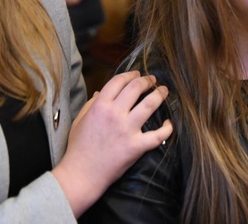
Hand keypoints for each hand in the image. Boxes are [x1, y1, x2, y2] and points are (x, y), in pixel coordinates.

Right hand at [51, 71, 171, 216]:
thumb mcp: (80, 120)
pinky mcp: (136, 146)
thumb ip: (91, 104)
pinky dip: (167, 128)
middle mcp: (115, 114)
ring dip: (159, 95)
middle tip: (153, 80)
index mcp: (100, 106)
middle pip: (136, 88)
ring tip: (164, 91)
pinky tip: (169, 123)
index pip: (119, 81)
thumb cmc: (78, 147)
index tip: (137, 74)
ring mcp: (127, 130)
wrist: (82, 173)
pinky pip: (158, 135)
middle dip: (147, 80)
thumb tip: (101, 92)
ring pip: (150, 105)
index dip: (130, 74)